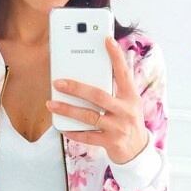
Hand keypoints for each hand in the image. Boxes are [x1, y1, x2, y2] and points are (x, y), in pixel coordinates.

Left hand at [46, 35, 148, 163]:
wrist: (138, 151)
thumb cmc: (128, 121)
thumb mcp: (128, 103)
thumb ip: (115, 89)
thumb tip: (95, 71)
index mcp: (131, 97)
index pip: (123, 73)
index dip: (116, 56)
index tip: (107, 40)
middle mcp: (126, 110)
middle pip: (98, 95)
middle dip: (76, 88)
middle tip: (58, 82)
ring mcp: (118, 127)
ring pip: (89, 116)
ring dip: (68, 110)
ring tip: (52, 104)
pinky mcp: (111, 142)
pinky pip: (88, 136)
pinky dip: (73, 131)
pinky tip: (62, 126)